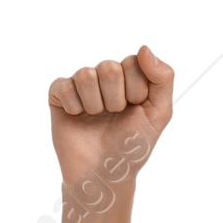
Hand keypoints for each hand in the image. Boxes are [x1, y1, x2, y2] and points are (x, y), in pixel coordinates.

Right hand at [47, 44, 173, 192]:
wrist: (104, 175)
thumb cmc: (132, 147)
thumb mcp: (159, 114)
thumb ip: (163, 78)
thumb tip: (143, 48)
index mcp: (129, 78)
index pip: (133, 62)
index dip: (136, 90)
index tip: (136, 109)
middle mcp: (105, 78)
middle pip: (109, 67)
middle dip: (116, 99)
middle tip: (114, 116)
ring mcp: (81, 85)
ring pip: (86, 75)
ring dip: (95, 105)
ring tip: (96, 119)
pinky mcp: (59, 95)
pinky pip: (64, 86)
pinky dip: (74, 107)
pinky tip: (77, 118)